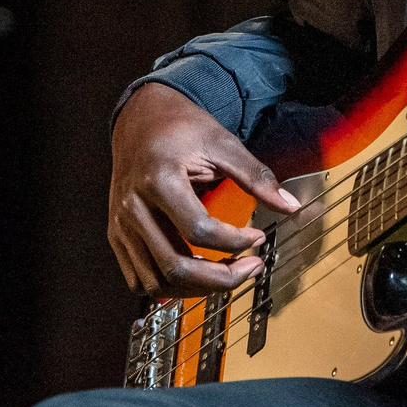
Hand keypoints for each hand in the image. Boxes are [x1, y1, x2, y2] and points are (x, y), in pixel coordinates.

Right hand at [107, 82, 299, 298]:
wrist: (141, 117)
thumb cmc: (180, 127)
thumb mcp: (222, 143)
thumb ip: (256, 176)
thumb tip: (289, 206)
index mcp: (159, 179)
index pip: (199, 230)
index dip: (235, 242)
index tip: (257, 237)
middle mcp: (134, 206)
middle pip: (175, 266)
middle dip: (221, 279)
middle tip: (250, 269)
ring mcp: (122, 224)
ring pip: (155, 282)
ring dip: (196, 289)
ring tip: (225, 275)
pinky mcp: (117, 234)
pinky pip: (139, 279)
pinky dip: (168, 288)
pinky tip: (195, 275)